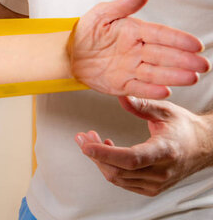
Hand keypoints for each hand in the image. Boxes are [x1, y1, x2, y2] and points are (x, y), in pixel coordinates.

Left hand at [71, 0, 209, 98]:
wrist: (67, 52)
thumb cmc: (85, 31)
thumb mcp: (101, 14)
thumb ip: (123, 5)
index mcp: (134, 32)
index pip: (161, 34)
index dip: (179, 40)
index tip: (196, 45)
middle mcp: (136, 51)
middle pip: (164, 55)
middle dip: (184, 60)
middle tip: (203, 65)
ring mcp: (130, 68)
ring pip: (156, 73)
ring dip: (174, 76)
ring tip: (192, 78)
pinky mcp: (121, 84)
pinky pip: (138, 87)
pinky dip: (151, 90)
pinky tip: (166, 90)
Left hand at [75, 96, 212, 195]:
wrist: (203, 146)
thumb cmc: (184, 127)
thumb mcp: (165, 110)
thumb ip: (142, 104)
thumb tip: (121, 96)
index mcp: (165, 151)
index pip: (131, 159)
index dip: (105, 154)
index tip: (85, 145)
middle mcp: (161, 172)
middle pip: (118, 170)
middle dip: (94, 153)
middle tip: (82, 137)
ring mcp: (157, 183)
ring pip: (117, 177)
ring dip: (99, 159)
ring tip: (92, 140)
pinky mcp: (151, 188)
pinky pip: (123, 181)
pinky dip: (109, 167)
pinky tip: (108, 150)